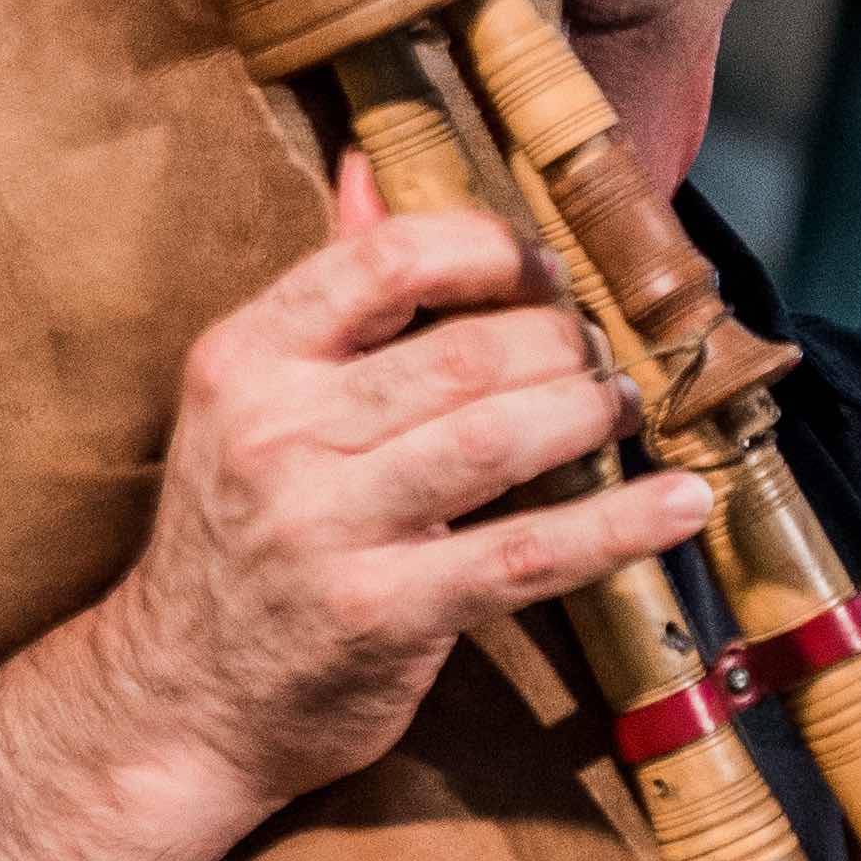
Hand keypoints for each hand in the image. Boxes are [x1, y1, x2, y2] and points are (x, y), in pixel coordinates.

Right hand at [79, 150, 708, 814]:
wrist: (179, 696)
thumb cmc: (239, 535)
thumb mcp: (249, 402)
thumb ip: (325, 294)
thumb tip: (370, 163)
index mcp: (244, 359)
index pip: (385, 260)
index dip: (491, 250)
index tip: (546, 267)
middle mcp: (275, 434)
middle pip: (465, 352)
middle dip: (562, 343)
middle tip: (601, 356)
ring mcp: (326, 528)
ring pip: (501, 438)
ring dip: (591, 412)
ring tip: (627, 406)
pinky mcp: (383, 613)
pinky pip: (528, 553)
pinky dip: (620, 524)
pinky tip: (680, 503)